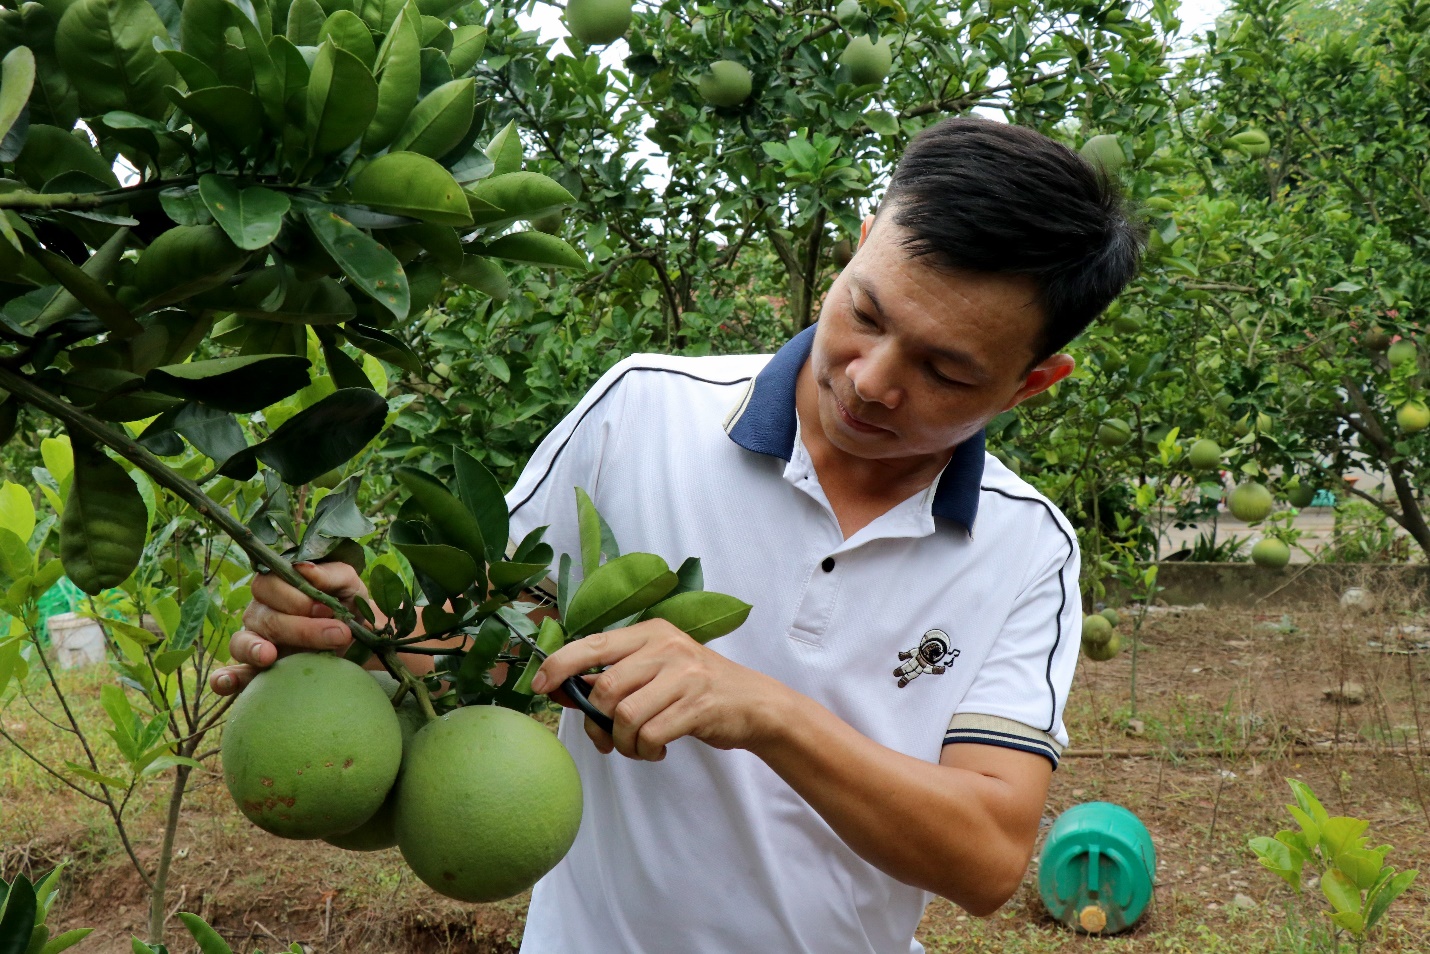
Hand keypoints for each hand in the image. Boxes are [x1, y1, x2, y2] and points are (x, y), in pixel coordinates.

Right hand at [209, 562, 368, 695]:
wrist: (361, 638)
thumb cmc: (348, 604)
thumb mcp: (349, 584)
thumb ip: (331, 573)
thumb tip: (305, 569)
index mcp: (277, 586)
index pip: (270, 585)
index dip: (297, 597)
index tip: (328, 608)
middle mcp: (260, 612)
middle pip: (264, 617)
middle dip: (301, 628)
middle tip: (337, 635)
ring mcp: (254, 641)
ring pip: (242, 642)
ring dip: (254, 648)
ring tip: (269, 656)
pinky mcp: (256, 670)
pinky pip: (235, 674)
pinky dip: (226, 679)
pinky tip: (226, 683)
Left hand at [530, 619, 787, 760]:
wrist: (753, 703)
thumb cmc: (695, 688)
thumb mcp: (657, 669)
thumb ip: (614, 674)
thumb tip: (563, 687)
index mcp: (651, 633)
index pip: (592, 644)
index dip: (559, 665)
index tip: (538, 686)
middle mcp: (666, 647)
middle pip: (606, 688)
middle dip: (598, 722)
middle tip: (607, 740)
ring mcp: (684, 675)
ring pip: (625, 715)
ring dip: (623, 742)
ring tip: (638, 746)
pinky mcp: (698, 705)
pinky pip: (651, 734)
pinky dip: (646, 750)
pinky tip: (657, 750)